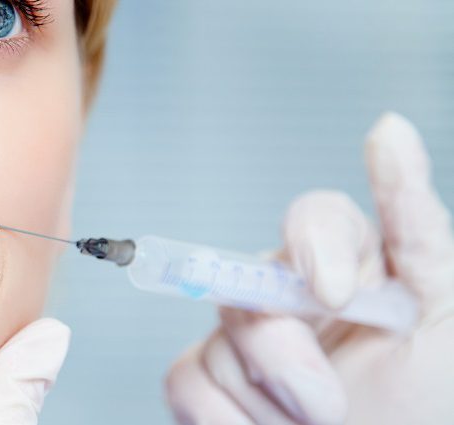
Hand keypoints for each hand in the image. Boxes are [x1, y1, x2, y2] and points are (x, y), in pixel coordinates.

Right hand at [165, 113, 453, 424]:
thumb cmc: (433, 406)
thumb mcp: (448, 320)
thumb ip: (419, 233)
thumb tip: (388, 127)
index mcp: (353, 270)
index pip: (316, 219)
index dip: (313, 244)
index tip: (334, 294)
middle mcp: (292, 296)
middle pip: (246, 284)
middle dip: (284, 357)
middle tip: (330, 409)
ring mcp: (246, 339)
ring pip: (217, 342)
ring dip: (268, 402)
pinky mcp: (208, 380)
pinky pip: (185, 381)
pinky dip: (223, 418)